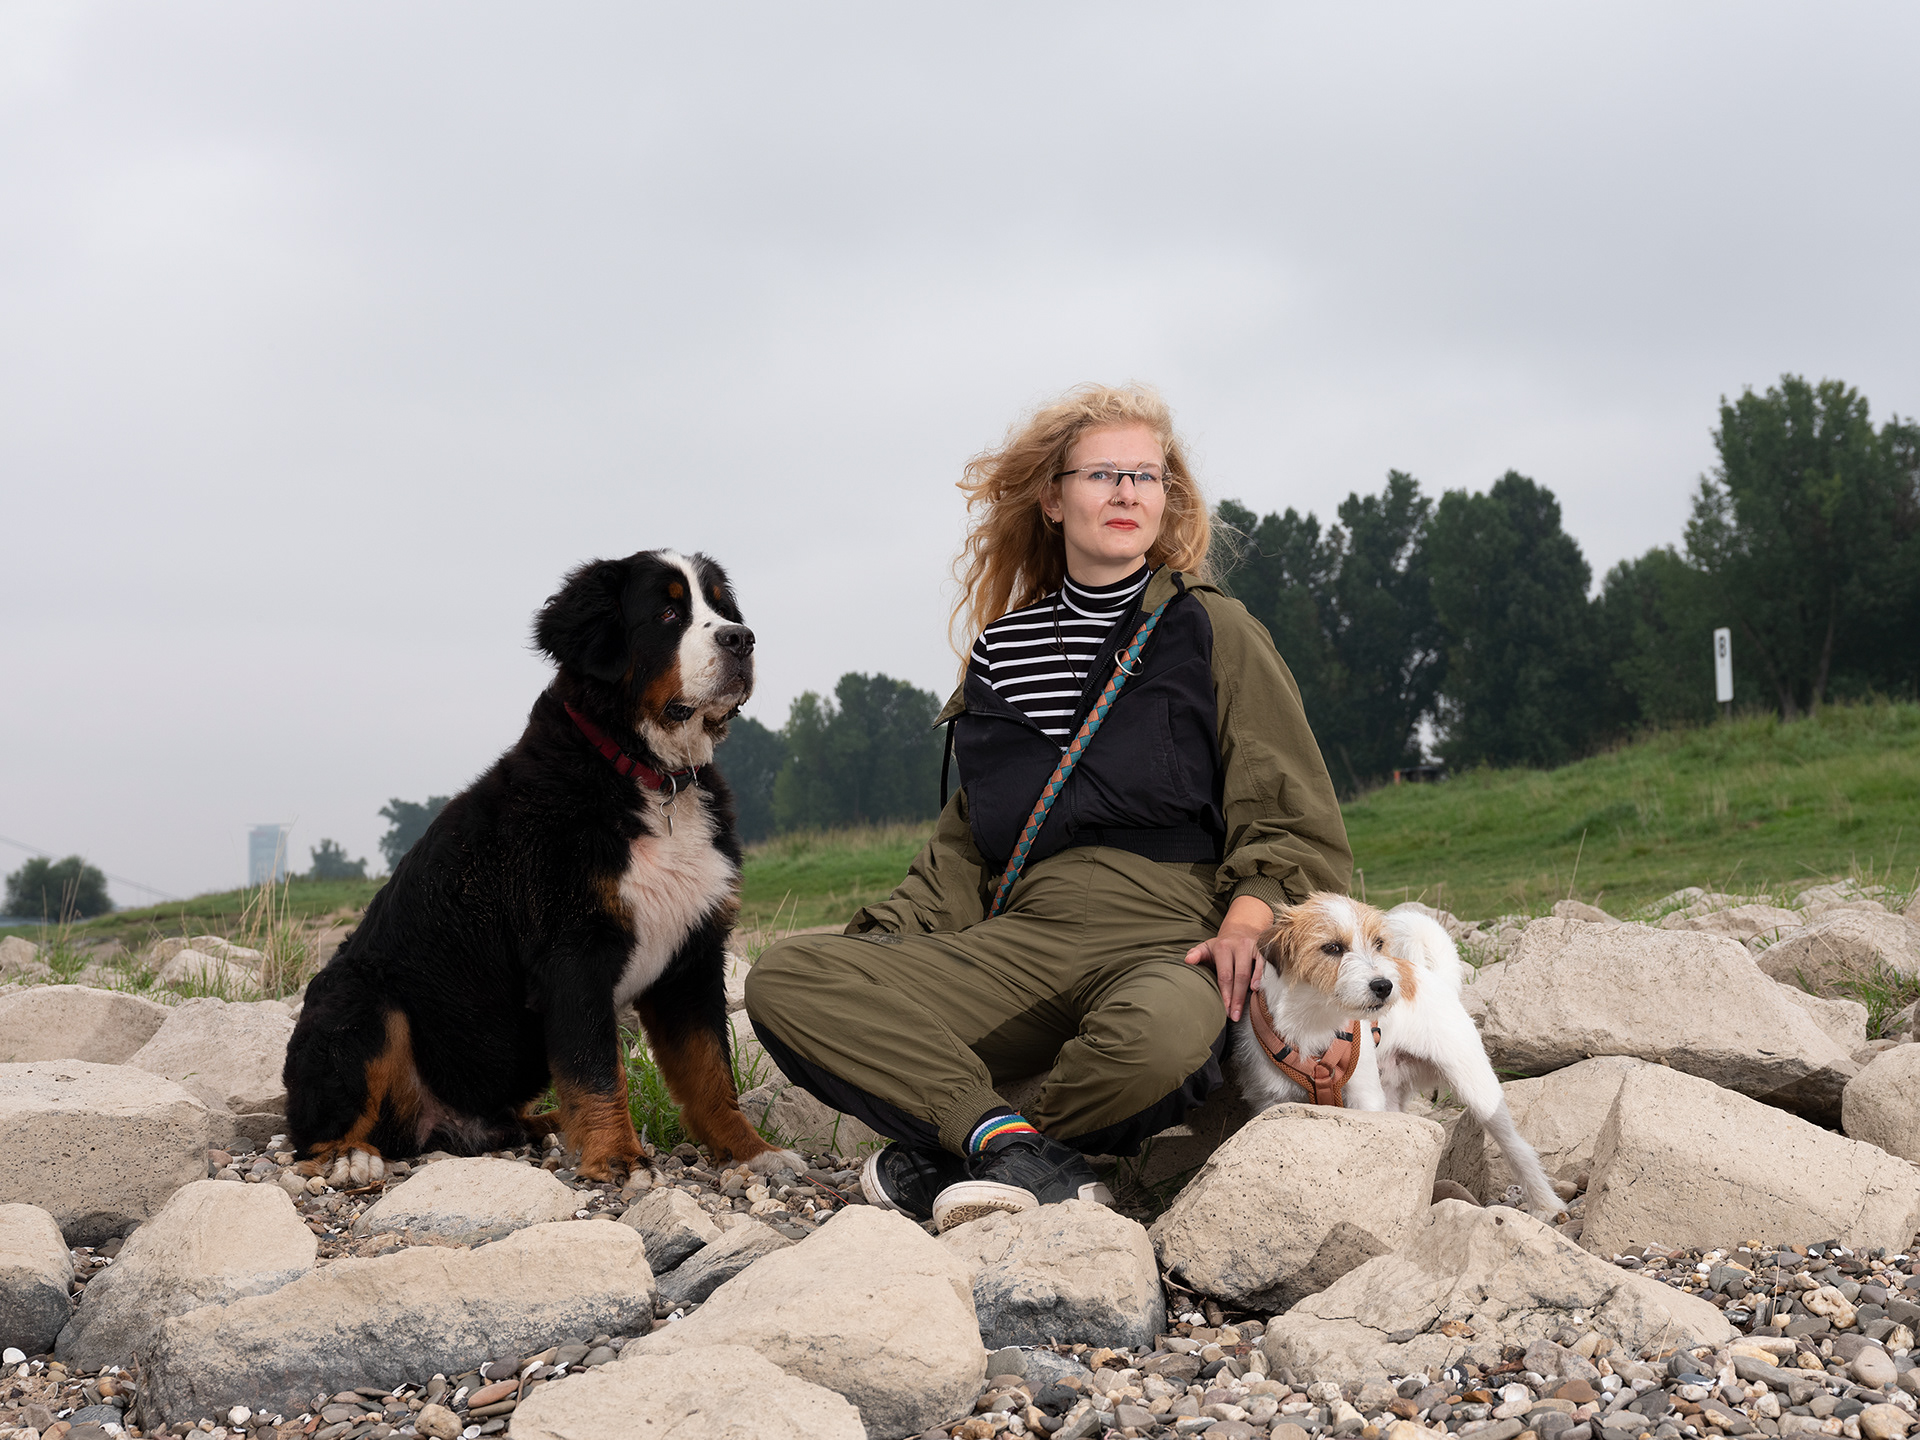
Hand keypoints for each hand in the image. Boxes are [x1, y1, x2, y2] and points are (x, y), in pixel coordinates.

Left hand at [1184, 895, 1274, 1021]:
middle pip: (1239, 976)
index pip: (1225, 975)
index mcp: (1223, 947)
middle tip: (1234, 1016)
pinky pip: (1265, 966)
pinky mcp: (1265, 950)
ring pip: (1252, 973)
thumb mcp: (1207, 947)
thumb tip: (1187, 960)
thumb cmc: (1222, 945)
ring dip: (1248, 993)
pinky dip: (1261, 979)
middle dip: (1236, 998)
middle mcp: (1240, 946)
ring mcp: (1254, 948)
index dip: (1225, 993)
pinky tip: (1257, 991)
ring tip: (1243, 1009)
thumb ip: (1196, 954)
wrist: (1242, 929)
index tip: (1224, 1009)